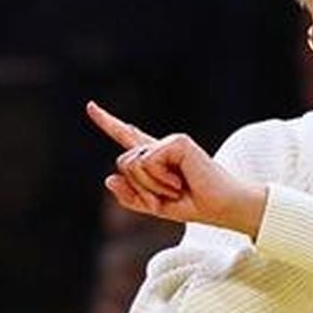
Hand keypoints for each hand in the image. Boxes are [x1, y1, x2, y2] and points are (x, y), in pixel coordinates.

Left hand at [86, 102, 266, 236]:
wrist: (222, 206)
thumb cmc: (195, 205)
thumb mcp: (156, 206)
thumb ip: (131, 197)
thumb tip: (108, 179)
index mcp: (154, 158)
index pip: (127, 137)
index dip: (107, 122)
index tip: (90, 106)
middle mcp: (160, 147)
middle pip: (124, 162)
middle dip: (140, 187)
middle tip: (169, 195)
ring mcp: (170, 142)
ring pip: (133, 163)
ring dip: (151, 186)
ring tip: (176, 188)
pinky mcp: (178, 142)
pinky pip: (148, 162)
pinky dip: (160, 180)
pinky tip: (180, 181)